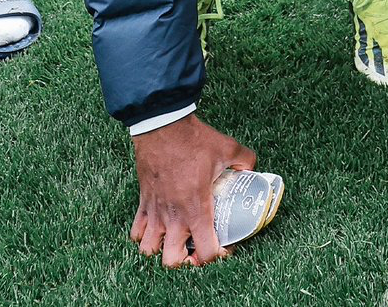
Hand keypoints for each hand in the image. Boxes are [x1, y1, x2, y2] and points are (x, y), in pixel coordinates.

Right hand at [130, 115, 255, 266]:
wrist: (162, 125)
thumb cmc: (193, 140)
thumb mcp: (227, 148)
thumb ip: (245, 160)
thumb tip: (252, 167)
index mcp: (197, 210)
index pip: (206, 252)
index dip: (217, 256)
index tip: (224, 248)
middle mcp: (173, 217)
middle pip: (172, 262)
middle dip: (185, 262)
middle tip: (195, 250)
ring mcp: (155, 212)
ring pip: (148, 251)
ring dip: (161, 251)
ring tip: (174, 241)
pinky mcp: (142, 203)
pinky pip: (135, 231)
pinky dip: (143, 235)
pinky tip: (157, 228)